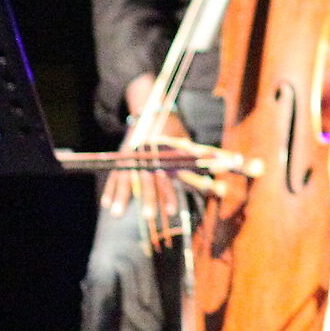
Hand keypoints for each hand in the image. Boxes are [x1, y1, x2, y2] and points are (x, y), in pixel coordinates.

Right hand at [100, 106, 198, 231]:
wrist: (152, 113)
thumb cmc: (174, 135)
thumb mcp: (186, 146)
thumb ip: (200, 163)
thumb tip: (222, 178)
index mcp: (163, 152)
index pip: (168, 176)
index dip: (169, 193)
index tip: (172, 211)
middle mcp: (147, 154)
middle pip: (146, 179)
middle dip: (147, 198)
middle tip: (148, 217)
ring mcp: (131, 155)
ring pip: (125, 177)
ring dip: (120, 196)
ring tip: (116, 214)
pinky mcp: (121, 157)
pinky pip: (114, 175)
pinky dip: (110, 189)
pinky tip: (106, 204)